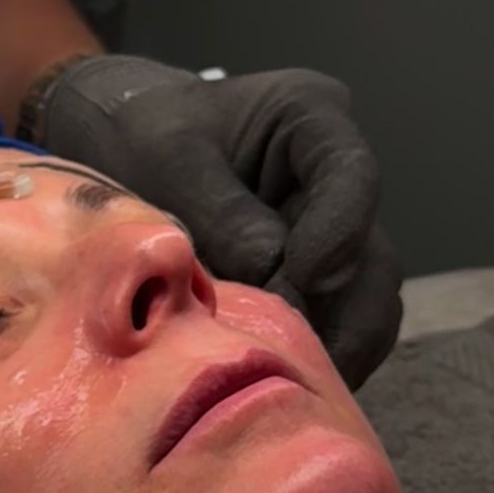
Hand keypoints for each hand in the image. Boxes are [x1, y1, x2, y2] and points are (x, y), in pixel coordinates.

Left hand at [35, 57, 402, 386]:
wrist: (117, 146)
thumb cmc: (141, 134)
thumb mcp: (169, 158)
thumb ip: (223, 213)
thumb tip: (274, 274)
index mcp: (311, 117)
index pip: (354, 176)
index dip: (339, 233)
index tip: (302, 277)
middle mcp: (335, 180)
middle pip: (375, 256)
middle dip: (344, 314)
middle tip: (290, 354)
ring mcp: (330, 235)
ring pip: (367, 303)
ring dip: (334, 346)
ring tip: (279, 374)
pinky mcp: (312, 282)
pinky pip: (336, 328)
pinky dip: (311, 355)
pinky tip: (270, 373)